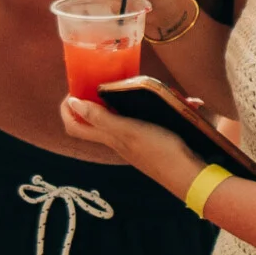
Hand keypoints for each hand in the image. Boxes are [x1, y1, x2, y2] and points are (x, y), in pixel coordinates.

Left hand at [59, 96, 200, 198]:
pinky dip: (158, 106)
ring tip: (139, 83)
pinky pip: (148, 118)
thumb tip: (72, 103)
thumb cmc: (158, 151)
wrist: (189, 174)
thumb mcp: (127, 130)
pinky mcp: (152, 139)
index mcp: (108, 137)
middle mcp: (118, 139)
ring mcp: (135, 140)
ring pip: (123, 115)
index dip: (66, 110)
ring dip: (131, 99)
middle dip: (95, 98)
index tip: (72, 91)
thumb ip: (100, 118)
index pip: (74, 127)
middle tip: (101, 80)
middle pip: (95, 119)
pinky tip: (178, 100)